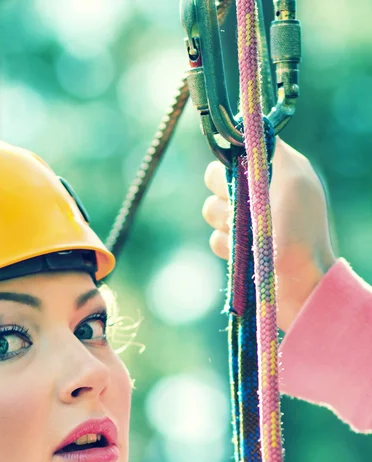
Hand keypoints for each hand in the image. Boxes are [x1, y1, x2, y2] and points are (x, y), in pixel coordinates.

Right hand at [201, 138, 336, 330]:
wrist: (300, 281)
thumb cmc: (302, 228)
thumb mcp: (294, 177)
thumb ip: (270, 151)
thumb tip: (245, 130)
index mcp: (272, 172)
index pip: (234, 152)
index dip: (230, 160)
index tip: (237, 172)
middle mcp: (256, 192)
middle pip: (214, 179)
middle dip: (223, 193)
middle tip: (243, 205)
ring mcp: (243, 221)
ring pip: (210, 210)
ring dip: (227, 221)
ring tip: (250, 234)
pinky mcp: (234, 246)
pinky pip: (214, 238)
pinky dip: (228, 244)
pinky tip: (246, 252)